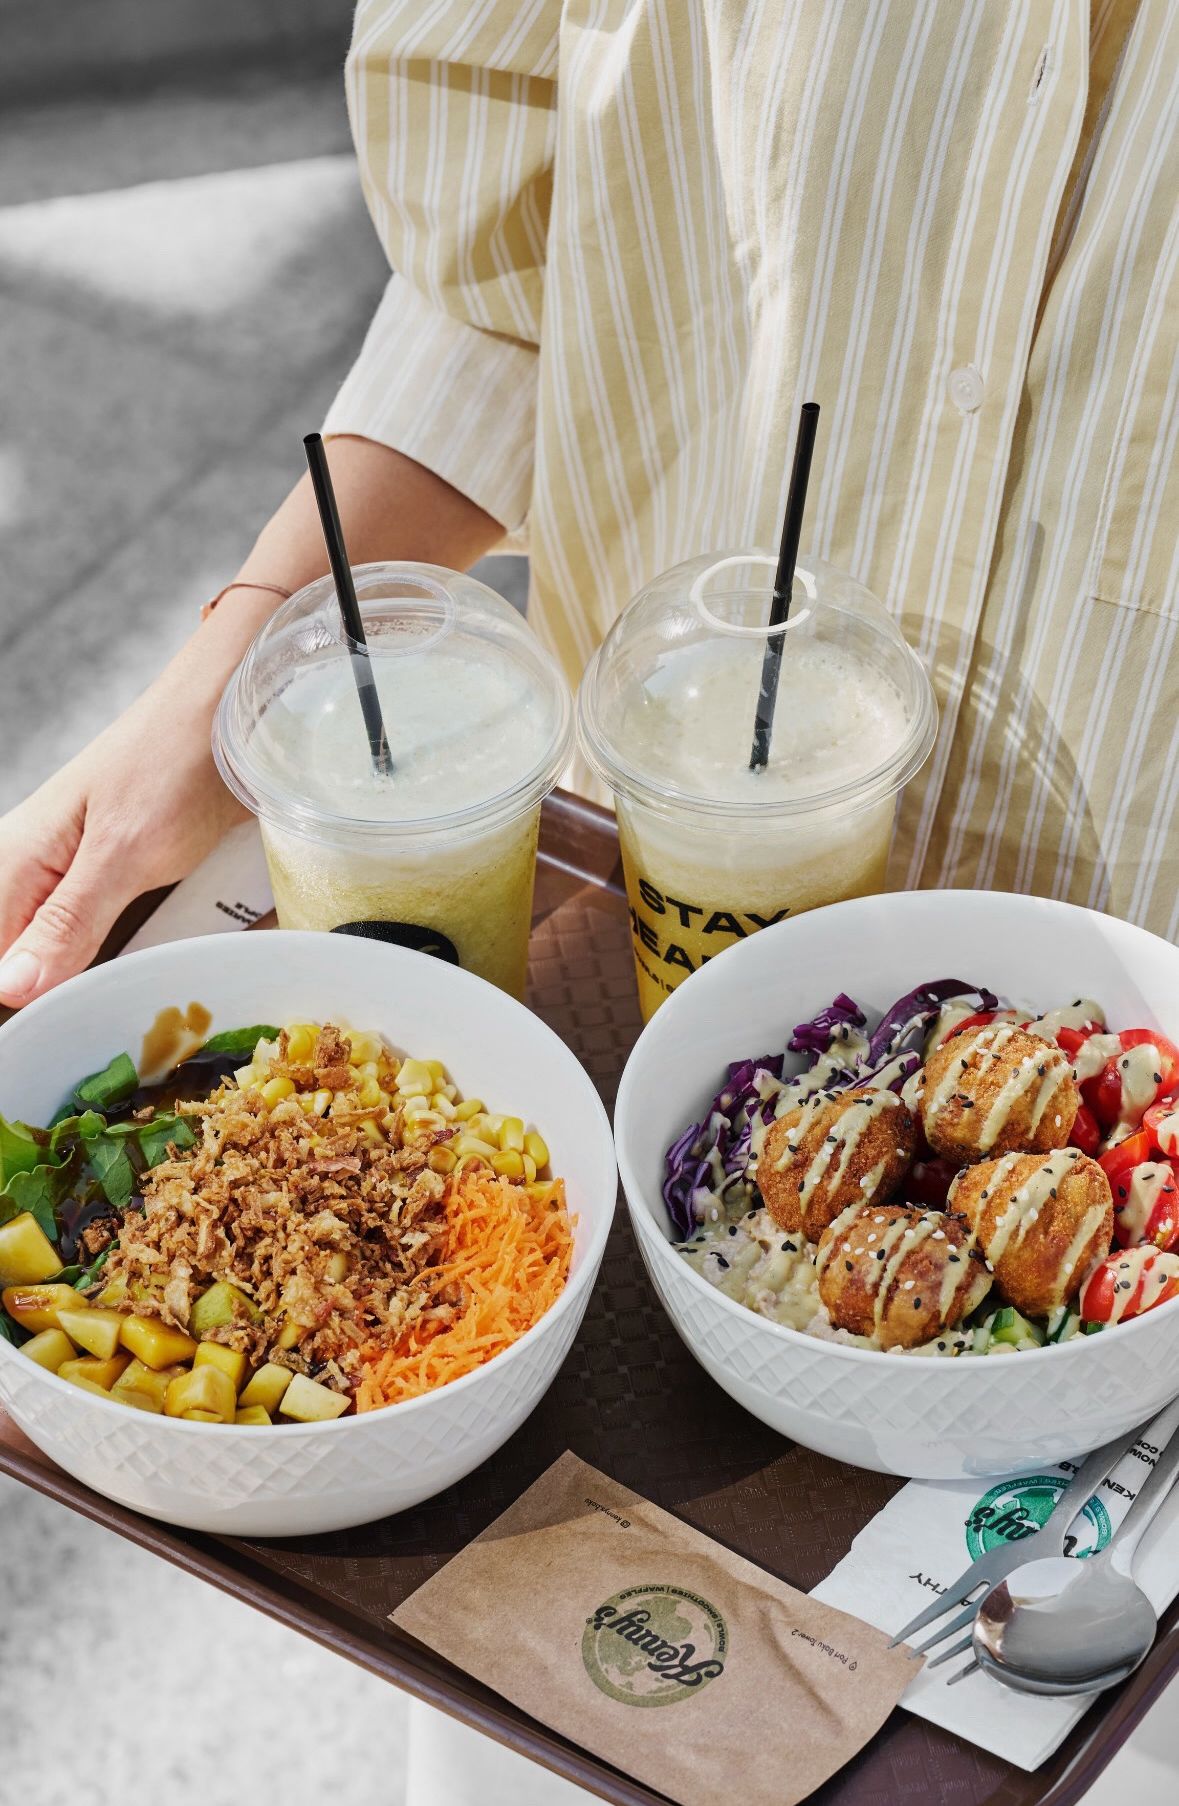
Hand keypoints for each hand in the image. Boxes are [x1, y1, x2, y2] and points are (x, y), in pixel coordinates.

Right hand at [0, 594, 272, 1007]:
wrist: (238, 707)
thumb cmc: (177, 759)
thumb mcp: (125, 850)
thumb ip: (67, 922)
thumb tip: (10, 989)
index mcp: (16, 862)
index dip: (17, 1008)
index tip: (35, 1057)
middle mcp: (40, 875)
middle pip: (28, 968)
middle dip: (56, 1004)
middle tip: (90, 1044)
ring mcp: (85, 881)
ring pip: (73, 962)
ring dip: (101, 987)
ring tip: (127, 1019)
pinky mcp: (128, 884)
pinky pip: (120, 940)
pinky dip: (141, 959)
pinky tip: (161, 978)